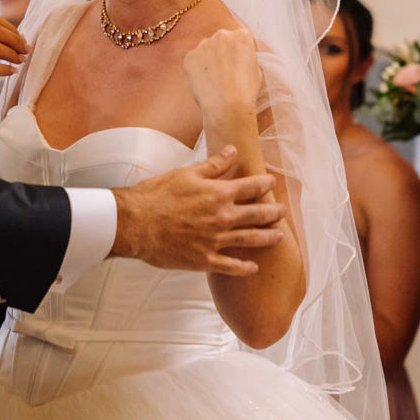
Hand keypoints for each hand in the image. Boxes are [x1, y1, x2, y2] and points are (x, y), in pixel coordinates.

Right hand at [111, 147, 287, 275]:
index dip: (265, 184)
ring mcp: (216, 240)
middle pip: (257, 214)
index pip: (251, 187)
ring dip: (267, 238)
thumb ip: (213, 165)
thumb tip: (232, 151)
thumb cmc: (157, 195)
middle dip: (274, 212)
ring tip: (279, 237)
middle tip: (283, 212)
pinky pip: (231, 266)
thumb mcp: (185, 173)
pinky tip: (254, 268)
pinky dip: (244, 267)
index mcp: (218, 193)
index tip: (272, 182)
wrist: (135, 224)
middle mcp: (222, 217)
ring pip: (250, 239)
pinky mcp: (205, 260)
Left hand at [183, 28, 261, 122]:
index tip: (240, 64)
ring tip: (216, 80)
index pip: (241, 38)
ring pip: (207, 49)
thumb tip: (238, 58)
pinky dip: (198, 69)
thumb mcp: (256, 69)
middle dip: (224, 52)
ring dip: (210, 59)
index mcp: (242, 36)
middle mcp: (222, 35)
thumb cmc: (246, 91)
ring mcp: (203, 45)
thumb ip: (245, 57)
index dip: (241, 52)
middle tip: (227, 72)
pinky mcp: (190, 57)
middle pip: (223, 40)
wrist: (227, 106)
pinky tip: (206, 82)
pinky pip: (195, 60)